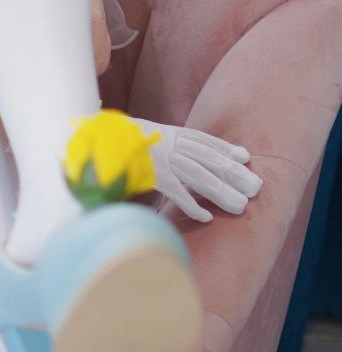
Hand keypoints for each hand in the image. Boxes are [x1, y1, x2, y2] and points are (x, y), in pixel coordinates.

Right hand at [131, 118, 262, 222]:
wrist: (96, 142)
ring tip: (240, 206)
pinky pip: (176, 193)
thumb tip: (181, 152)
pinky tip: (207, 216)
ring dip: (222, 192)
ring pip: (200, 177)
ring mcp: (163, 161)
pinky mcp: (153, 177)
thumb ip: (168, 143)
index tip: (245, 158)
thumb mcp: (147, 136)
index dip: (225, 149)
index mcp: (170, 134)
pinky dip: (192, 205)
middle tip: (255, 187)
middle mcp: (171, 146)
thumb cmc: (120, 143)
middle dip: (234, 174)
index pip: (205, 142)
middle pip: (210, 160)